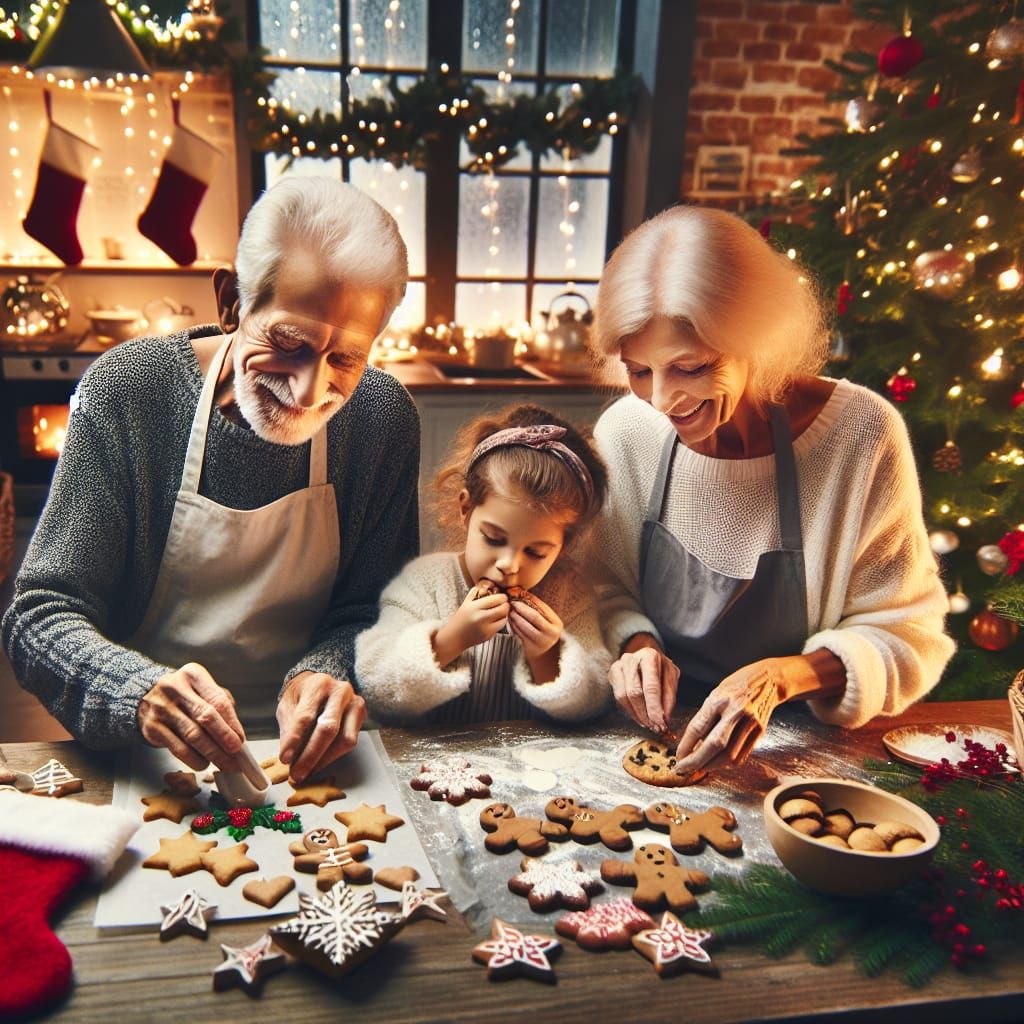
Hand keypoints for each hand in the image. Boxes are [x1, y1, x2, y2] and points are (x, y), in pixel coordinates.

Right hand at [138, 662, 245, 771]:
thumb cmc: (183, 695)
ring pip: (193, 735)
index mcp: (193, 674)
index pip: (218, 701)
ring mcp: (161, 708)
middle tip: (236, 753)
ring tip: (224, 762)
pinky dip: (194, 759)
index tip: (241, 739)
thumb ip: (220, 703)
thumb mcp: (201, 688)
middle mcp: (175, 688)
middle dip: (224, 738)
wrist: (146, 697)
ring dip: (212, 753)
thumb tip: (237, 733)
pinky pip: (178, 748)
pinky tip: (203, 763)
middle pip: (206, 717)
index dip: (232, 723)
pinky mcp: (152, 727)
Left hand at [277, 672, 365, 783]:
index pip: (306, 716)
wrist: (321, 683)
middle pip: (329, 729)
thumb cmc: (302, 695)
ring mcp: (354, 703)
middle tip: (297, 773)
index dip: (295, 740)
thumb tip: (289, 756)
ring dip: (324, 760)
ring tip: (307, 771)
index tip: (285, 759)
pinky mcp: (361, 714)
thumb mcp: (288, 705)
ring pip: (344, 739)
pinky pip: (351, 741)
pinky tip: (319, 762)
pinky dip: (333, 756)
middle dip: (311, 755)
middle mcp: (340, 691)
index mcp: (318, 685)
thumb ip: (288, 728)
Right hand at [433, 587, 508, 665]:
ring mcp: (485, 628)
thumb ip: (476, 592)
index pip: (496, 599)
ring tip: (498, 612)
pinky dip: (500, 622)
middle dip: (506, 605)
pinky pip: (500, 626)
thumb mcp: (466, 603)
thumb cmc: (460, 619)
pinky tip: (494, 620)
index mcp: (474, 607)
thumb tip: (489, 585)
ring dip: (504, 614)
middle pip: (503, 609)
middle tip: (504, 604)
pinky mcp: (488, 636)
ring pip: (504, 618)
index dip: (503, 597)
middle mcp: (480, 618)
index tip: (502, 597)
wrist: (454, 637)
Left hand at [507, 593, 561, 660]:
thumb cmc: (546, 631)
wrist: (546, 654)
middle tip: (512, 602)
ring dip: (514, 616)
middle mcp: (550, 634)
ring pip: (524, 626)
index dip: (529, 601)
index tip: (520, 595)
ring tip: (509, 610)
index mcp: (556, 624)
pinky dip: (513, 625)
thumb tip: (523, 592)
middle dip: (521, 608)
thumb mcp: (548, 620)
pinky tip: (510, 620)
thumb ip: (538, 607)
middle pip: (533, 617)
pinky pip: (519, 634)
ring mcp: (540, 642)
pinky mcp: (530, 648)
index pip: (541, 608)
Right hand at [608, 639, 678, 733]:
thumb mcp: (671, 676)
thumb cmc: (660, 667)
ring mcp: (618, 666)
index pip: (650, 686)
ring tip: (649, 724)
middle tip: (656, 726)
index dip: (655, 707)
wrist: (644, 656)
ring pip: (623, 697)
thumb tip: (665, 718)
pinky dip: (630, 712)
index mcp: (649, 657)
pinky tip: (640, 717)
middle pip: (635, 693)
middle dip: (646, 714)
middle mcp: (630, 659)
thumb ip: (669, 695)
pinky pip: (618, 698)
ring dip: (637, 715)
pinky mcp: (612, 675)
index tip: (661, 722)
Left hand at [674, 658, 783, 773]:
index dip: (685, 745)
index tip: (678, 756)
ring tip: (698, 769)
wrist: (768, 679)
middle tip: (683, 769)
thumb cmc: (738, 685)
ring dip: (711, 766)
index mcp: (719, 699)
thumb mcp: (715, 693)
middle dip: (695, 762)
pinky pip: (741, 755)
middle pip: (713, 745)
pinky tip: (716, 763)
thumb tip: (692, 743)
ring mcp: (750, 722)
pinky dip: (726, 763)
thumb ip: (705, 717)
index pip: (698, 727)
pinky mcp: (760, 731)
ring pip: (729, 754)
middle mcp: (735, 711)